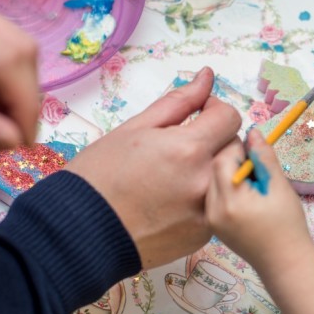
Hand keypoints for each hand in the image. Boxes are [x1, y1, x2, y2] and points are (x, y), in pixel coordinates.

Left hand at [0, 0, 40, 151]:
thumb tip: (14, 139)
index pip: (7, 60)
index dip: (25, 104)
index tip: (21, 142)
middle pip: (20, 48)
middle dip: (25, 96)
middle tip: (8, 133)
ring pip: (16, 41)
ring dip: (15, 83)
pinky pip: (1, 34)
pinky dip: (2, 68)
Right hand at [66, 67, 241, 268]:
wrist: (80, 232)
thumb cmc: (99, 176)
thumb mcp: (134, 128)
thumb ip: (178, 101)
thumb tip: (206, 77)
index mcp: (188, 149)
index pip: (230, 118)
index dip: (215, 110)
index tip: (199, 114)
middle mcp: (204, 181)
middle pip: (233, 147)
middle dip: (215, 139)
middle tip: (182, 146)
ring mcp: (205, 212)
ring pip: (227, 178)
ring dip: (211, 169)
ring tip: (175, 175)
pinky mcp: (202, 236)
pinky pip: (215, 206)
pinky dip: (201, 198)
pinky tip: (171, 200)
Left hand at [205, 128, 312, 272]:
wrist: (284, 263)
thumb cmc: (288, 225)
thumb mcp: (279, 187)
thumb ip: (264, 158)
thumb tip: (252, 131)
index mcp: (230, 200)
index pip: (222, 159)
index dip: (237, 148)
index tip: (254, 150)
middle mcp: (213, 210)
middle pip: (214, 169)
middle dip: (232, 160)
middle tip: (255, 167)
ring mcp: (210, 219)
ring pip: (212, 181)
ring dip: (229, 173)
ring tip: (252, 184)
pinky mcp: (212, 224)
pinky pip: (214, 195)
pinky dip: (227, 188)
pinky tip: (245, 196)